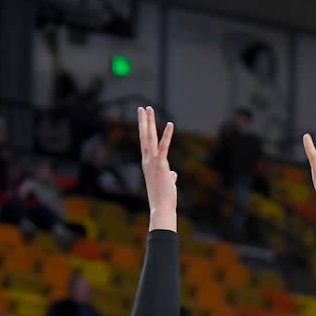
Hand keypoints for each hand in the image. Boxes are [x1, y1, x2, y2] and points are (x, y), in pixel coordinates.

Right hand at [138, 106, 175, 230]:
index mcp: (148, 164)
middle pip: (145, 137)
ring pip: (150, 138)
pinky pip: (164, 147)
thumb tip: (173, 174)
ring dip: (150, 122)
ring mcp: (153, 163)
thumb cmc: (163, 197)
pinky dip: (167, 135)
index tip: (143, 118)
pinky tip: (170, 124)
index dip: (144, 129)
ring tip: (149, 109)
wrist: (161, 208)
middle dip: (144, 121)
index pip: (145, 143)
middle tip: (143, 108)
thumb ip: (168, 176)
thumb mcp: (166, 183)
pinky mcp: (161, 165)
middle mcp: (147, 161)